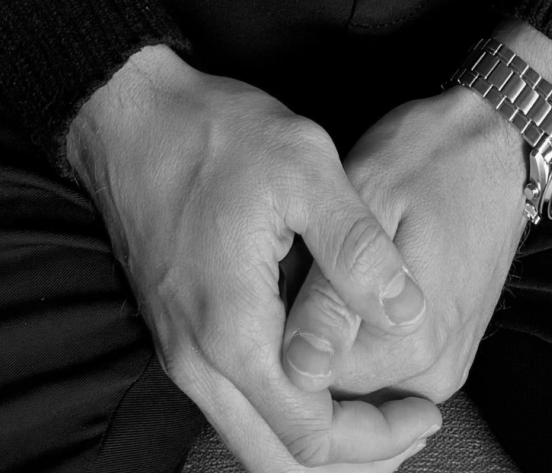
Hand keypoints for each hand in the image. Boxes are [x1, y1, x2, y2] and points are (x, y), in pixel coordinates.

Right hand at [63, 44, 443, 471]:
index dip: (377, 437)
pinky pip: (234, 408)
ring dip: (317, 442)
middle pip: (280, 462)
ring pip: (253, 441)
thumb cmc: (211, 133)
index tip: (424, 410)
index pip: (312, 435)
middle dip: (353, 459)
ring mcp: (180, 352)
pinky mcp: (176, 334)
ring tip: (378, 414)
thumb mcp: (304, 166)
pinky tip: (323, 379)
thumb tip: (410, 312)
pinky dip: (284, 414)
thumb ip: (358, 247)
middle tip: (410, 425)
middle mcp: (197, 362)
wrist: (127, 114)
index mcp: (233, 332)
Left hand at [279, 23, 551, 405]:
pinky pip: (383, 369)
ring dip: (329, 338)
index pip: (313, 386)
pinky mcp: (447, 352)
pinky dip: (356, 337)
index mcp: (412, 345)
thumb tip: (298, 369)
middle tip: (304, 262)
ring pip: (356, 382)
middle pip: (335, 391)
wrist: (496, 144)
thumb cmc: (430, 157)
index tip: (280, 274)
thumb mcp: (368, 204)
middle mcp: (433, 373)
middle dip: (303, 339)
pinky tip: (349, 285)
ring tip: (328, 267)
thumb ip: (331, 295)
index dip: (278, 331)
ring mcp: (444, 367)